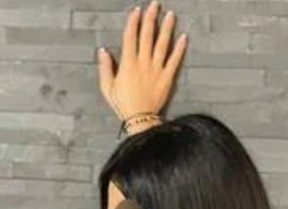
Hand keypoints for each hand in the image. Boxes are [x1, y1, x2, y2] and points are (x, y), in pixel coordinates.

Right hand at [97, 0, 187, 120]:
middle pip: (148, 35)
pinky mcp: (167, 78)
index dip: (134, 22)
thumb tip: (103, 51)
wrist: (140, 118)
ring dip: (166, 28)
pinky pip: (174, 60)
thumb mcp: (108, 87)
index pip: (131, 36)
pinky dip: (179, 49)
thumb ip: (106, 68)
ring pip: (162, 44)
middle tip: (155, 5)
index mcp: (128, 63)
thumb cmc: (123, 105)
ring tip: (170, 15)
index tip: (137, 11)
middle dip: (151, 18)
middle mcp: (143, 63)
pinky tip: (183, 38)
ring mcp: (157, 69)